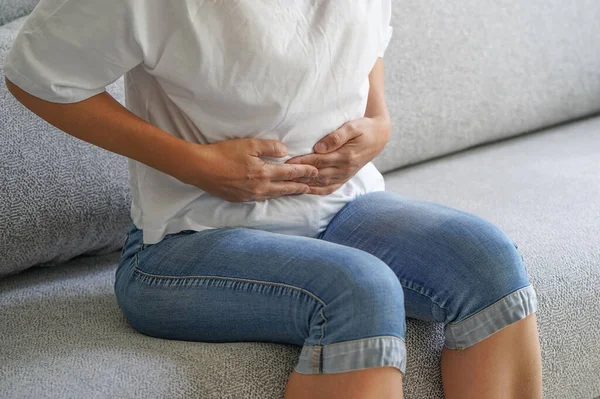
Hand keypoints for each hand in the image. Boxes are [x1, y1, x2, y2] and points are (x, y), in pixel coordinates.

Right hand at [185, 138, 317, 201]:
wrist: (201, 168)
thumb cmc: (224, 153)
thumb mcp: (249, 144)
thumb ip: (270, 147)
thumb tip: (285, 151)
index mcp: (263, 173)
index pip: (289, 173)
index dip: (303, 172)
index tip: (315, 171)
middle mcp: (260, 188)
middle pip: (284, 188)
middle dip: (299, 187)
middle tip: (310, 187)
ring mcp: (249, 195)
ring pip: (273, 195)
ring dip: (286, 193)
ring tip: (295, 191)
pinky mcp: (240, 199)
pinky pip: (261, 198)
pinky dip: (271, 196)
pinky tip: (272, 194)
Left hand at [285, 116, 390, 194]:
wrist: (379, 138)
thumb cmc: (364, 128)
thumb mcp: (353, 127)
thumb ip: (336, 136)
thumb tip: (319, 147)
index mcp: (346, 156)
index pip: (319, 160)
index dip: (303, 161)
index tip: (288, 162)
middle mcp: (345, 169)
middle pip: (317, 174)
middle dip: (299, 174)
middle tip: (282, 175)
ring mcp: (345, 175)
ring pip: (321, 183)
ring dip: (305, 184)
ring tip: (288, 184)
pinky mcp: (345, 178)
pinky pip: (329, 188)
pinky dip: (316, 191)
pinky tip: (305, 190)